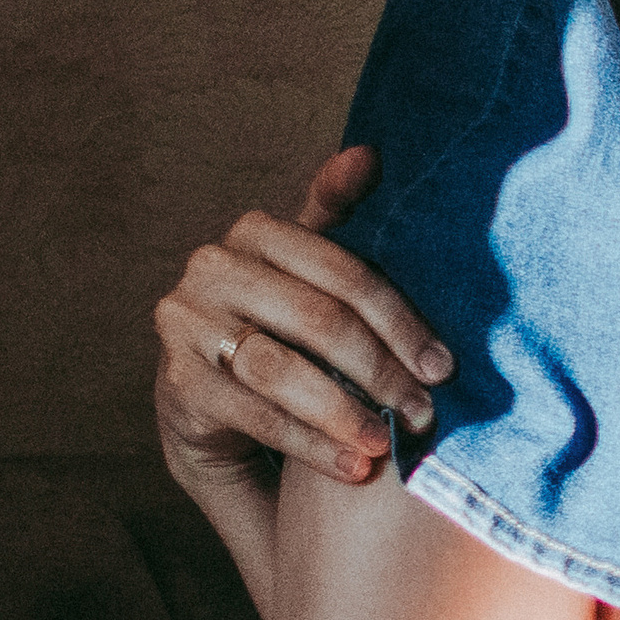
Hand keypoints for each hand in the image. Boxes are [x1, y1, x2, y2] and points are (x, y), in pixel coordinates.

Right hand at [153, 147, 453, 493]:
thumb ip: (338, 212)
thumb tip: (370, 154)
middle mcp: (211, 269)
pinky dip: (311, 443)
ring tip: (389, 442)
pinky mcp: (176, 382)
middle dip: (381, 371)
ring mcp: (185, 324)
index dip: (401, 321)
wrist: (215, 390)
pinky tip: (352, 464)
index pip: (346, 273)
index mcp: (256, 231)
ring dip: (344, 411)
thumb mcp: (315, 266)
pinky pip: (255, 414)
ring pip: (282, 369)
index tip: (443, 365)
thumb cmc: (288, 316)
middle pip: (319, 321)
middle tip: (426, 410)